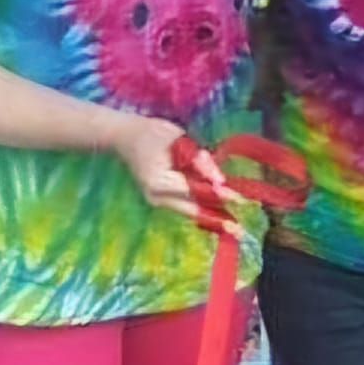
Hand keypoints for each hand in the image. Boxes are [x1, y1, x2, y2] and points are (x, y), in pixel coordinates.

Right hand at [108, 115, 242, 236]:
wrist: (125, 137)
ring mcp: (157, 201)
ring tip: (234, 229)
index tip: (238, 200)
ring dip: (212, 219)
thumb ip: (198, 160)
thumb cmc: (151, 133)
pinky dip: (202, 211)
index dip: (217, 194)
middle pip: (192, 208)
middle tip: (239, 230)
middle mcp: (156, 196)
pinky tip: (220, 219)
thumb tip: (219, 180)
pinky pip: (185, 207)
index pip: (194, 189)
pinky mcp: (161, 200)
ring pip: (189, 211)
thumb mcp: (177, 140)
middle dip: (217, 219)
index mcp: (159, 181)